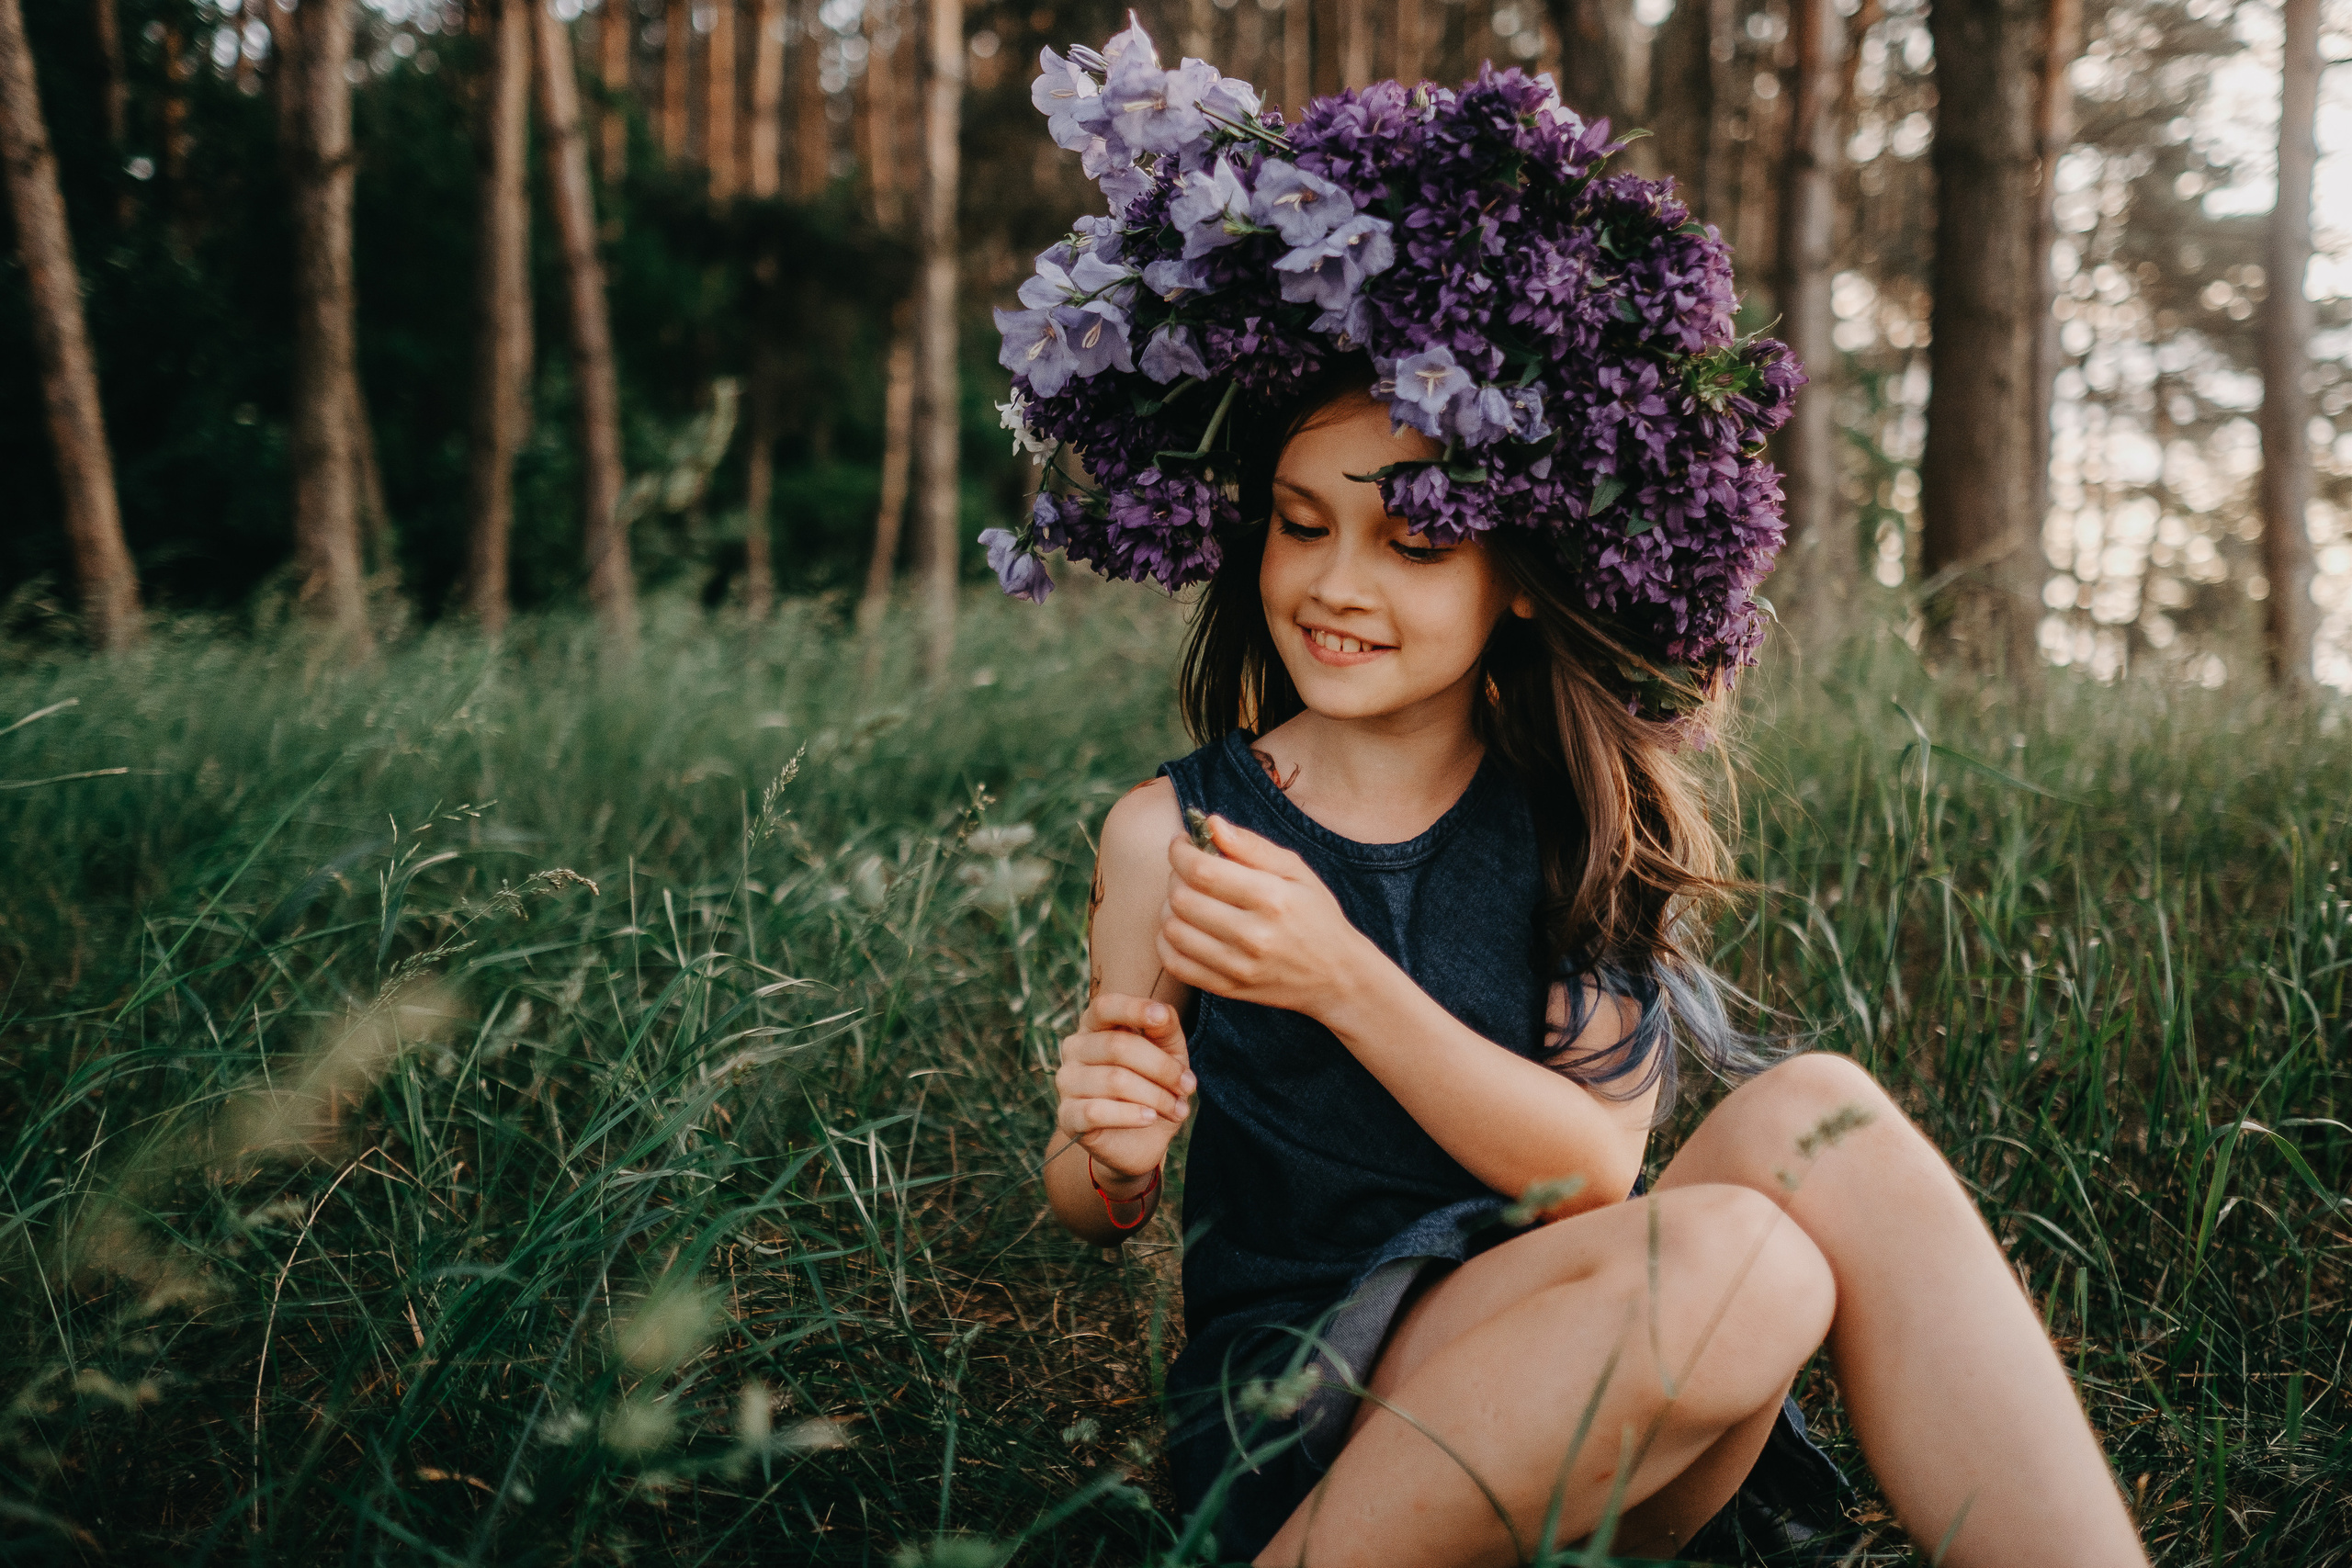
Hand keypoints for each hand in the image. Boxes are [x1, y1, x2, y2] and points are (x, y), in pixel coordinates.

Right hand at [1054, 992, 1194, 1184]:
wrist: (1142, 1139)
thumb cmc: (1154, 1085)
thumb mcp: (1169, 1052)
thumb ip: (1165, 1028)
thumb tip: (1161, 1013)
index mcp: (1095, 1025)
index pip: (1105, 1007)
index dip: (1133, 1009)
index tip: (1161, 1017)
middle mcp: (1075, 1048)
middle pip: (1117, 1046)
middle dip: (1161, 1068)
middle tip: (1187, 1087)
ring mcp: (1067, 1082)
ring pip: (1114, 1080)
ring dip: (1155, 1096)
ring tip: (1177, 1109)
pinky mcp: (1067, 1116)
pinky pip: (1097, 1112)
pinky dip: (1130, 1115)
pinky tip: (1150, 1119)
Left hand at [1157, 815, 1375, 1019]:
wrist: (1336, 975)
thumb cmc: (1316, 915)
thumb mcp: (1297, 871)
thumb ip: (1252, 845)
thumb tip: (1212, 824)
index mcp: (1273, 898)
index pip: (1202, 870)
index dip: (1180, 851)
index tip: (1182, 842)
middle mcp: (1254, 935)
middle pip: (1182, 898)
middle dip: (1175, 875)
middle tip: (1188, 870)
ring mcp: (1239, 966)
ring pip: (1173, 930)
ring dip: (1170, 907)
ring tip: (1188, 898)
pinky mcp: (1228, 989)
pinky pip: (1175, 964)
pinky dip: (1168, 941)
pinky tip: (1185, 927)